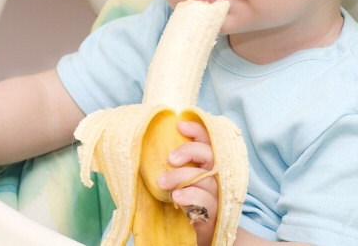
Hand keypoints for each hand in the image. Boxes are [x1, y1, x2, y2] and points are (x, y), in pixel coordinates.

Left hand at [157, 121, 217, 245]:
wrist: (190, 233)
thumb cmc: (180, 200)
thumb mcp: (174, 178)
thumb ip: (169, 163)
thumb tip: (141, 147)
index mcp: (207, 163)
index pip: (208, 140)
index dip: (197, 129)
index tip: (179, 125)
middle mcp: (216, 175)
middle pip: (210, 154)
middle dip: (189, 151)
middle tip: (170, 158)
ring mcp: (217, 194)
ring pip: (206, 177)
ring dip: (181, 177)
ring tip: (162, 183)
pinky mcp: (214, 213)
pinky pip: (206, 200)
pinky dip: (190, 195)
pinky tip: (177, 197)